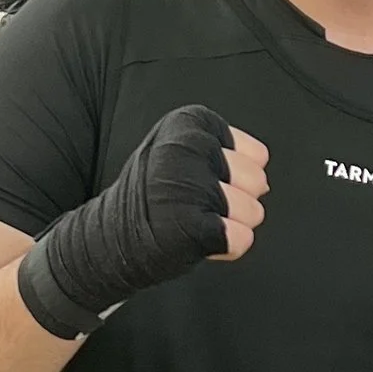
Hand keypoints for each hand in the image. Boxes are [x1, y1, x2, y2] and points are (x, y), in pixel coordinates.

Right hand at [16, 103, 270, 341]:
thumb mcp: (182, 153)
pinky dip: (226, 248)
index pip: (257, 156)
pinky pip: (241, 240)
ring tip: (194, 220)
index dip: (236, 178)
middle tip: (197, 205)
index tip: (200, 182)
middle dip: (238, 201)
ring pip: (254, 212)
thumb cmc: (152, 197)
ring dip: (231, 226)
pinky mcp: (190, 225)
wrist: (108, 238)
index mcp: (190, 122)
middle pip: (259, 182)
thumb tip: (265, 178)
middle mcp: (188, 148)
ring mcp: (187, 186)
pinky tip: (196, 240)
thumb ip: (226, 154)